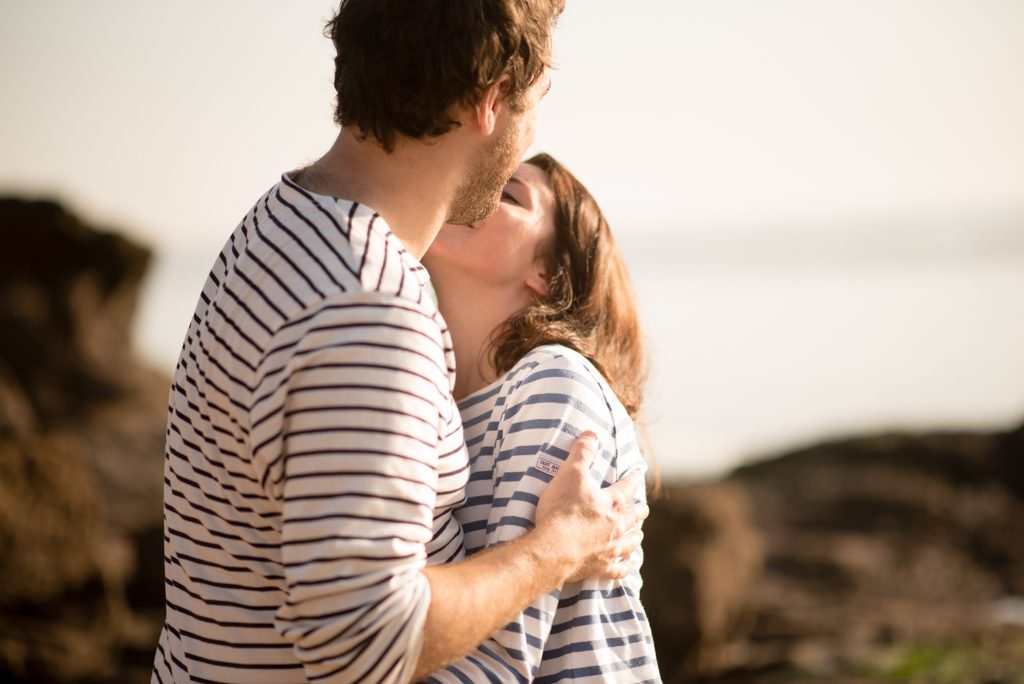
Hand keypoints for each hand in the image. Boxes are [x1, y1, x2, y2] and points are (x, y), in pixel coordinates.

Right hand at [534, 431, 648, 582]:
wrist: (553, 549)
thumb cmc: (561, 510)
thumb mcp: (570, 473)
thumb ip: (582, 452)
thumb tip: (592, 433)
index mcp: (611, 502)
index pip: (627, 486)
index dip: (633, 477)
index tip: (639, 471)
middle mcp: (616, 526)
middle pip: (634, 517)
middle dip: (639, 511)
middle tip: (643, 509)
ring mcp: (610, 549)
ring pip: (630, 543)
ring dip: (635, 537)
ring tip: (638, 536)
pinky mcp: (600, 568)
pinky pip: (618, 570)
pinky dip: (624, 568)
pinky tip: (627, 567)